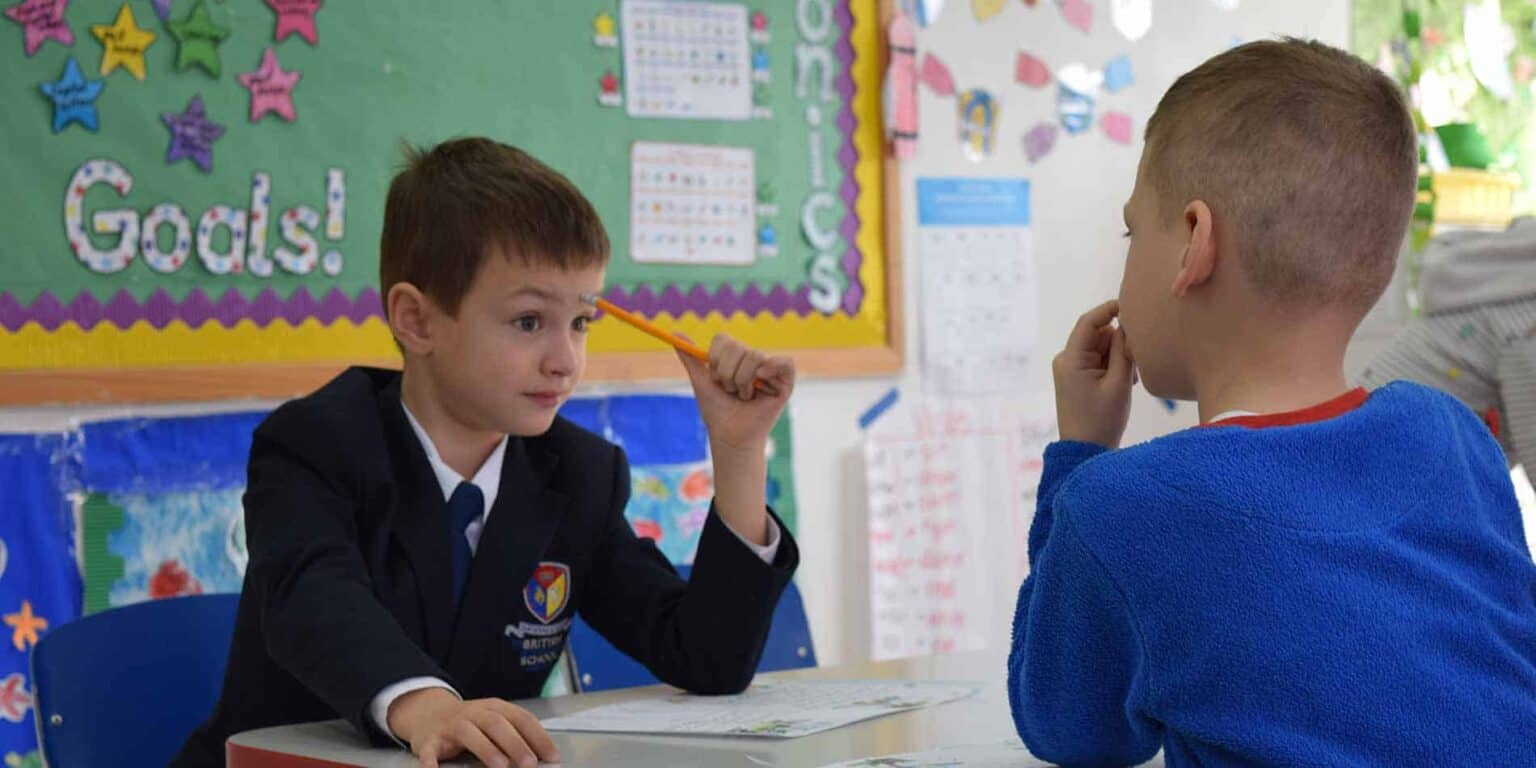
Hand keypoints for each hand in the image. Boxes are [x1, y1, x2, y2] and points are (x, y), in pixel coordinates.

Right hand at [388, 688, 559, 767]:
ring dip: (486, 749)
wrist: (429, 714)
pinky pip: (430, 751)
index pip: (521, 719)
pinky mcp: (430, 740)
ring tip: (500, 765)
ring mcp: (452, 726)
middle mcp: (475, 714)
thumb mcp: (493, 723)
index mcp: (495, 709)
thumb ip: (513, 737)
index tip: (552, 757)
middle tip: (529, 763)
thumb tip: (539, 759)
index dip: (538, 737)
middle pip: (497, 724)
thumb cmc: (471, 724)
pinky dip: (432, 762)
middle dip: (515, 743)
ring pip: (469, 733)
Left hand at [678, 334, 795, 453]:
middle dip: (728, 374)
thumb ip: (690, 358)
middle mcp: (753, 359)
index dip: (715, 358)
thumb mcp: (701, 382)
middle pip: (738, 348)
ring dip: (743, 382)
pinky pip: (784, 362)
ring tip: (745, 396)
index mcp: (734, 356)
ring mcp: (770, 370)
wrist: (730, 436)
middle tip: (731, 391)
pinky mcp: (786, 382)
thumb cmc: (717, 412)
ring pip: (755, 357)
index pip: (724, 340)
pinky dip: (771, 368)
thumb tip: (675, 333)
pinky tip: (761, 379)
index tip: (714, 377)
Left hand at [1053, 300, 1134, 448]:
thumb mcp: (1119, 384)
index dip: (1108, 309)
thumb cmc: (1102, 420)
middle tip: (1137, 362)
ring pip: (1101, 348)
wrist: (1086, 452)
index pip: (1088, 322)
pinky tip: (1124, 385)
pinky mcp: (1078, 378)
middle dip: (1119, 343)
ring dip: (1119, 357)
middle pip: (1098, 335)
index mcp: (1070, 359)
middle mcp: (1066, 360)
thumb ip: (1124, 351)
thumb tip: (1126, 325)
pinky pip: (1099, 361)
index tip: (1130, 304)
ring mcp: (1071, 369)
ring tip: (1129, 381)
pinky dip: (1114, 367)